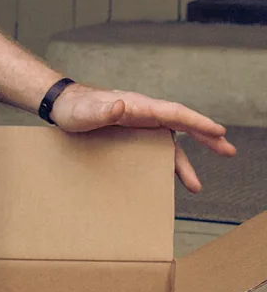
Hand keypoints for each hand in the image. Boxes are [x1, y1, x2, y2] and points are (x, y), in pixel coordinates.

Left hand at [49, 83, 236, 192]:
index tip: (218, 130)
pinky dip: (165, 163)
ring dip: (184, 162)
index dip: (197, 122)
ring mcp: (141, 124)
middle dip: (206, 137)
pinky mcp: (134, 134)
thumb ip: (103, 110)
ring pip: (170, 142)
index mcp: (139, 106)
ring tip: (196, 185)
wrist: (62, 108)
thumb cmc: (74, 108)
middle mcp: (145, 114)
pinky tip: (170, 180)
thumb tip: (123, 106)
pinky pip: (155, 149)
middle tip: (228, 150)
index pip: (175, 113)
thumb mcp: (85, 112)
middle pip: (182, 125)